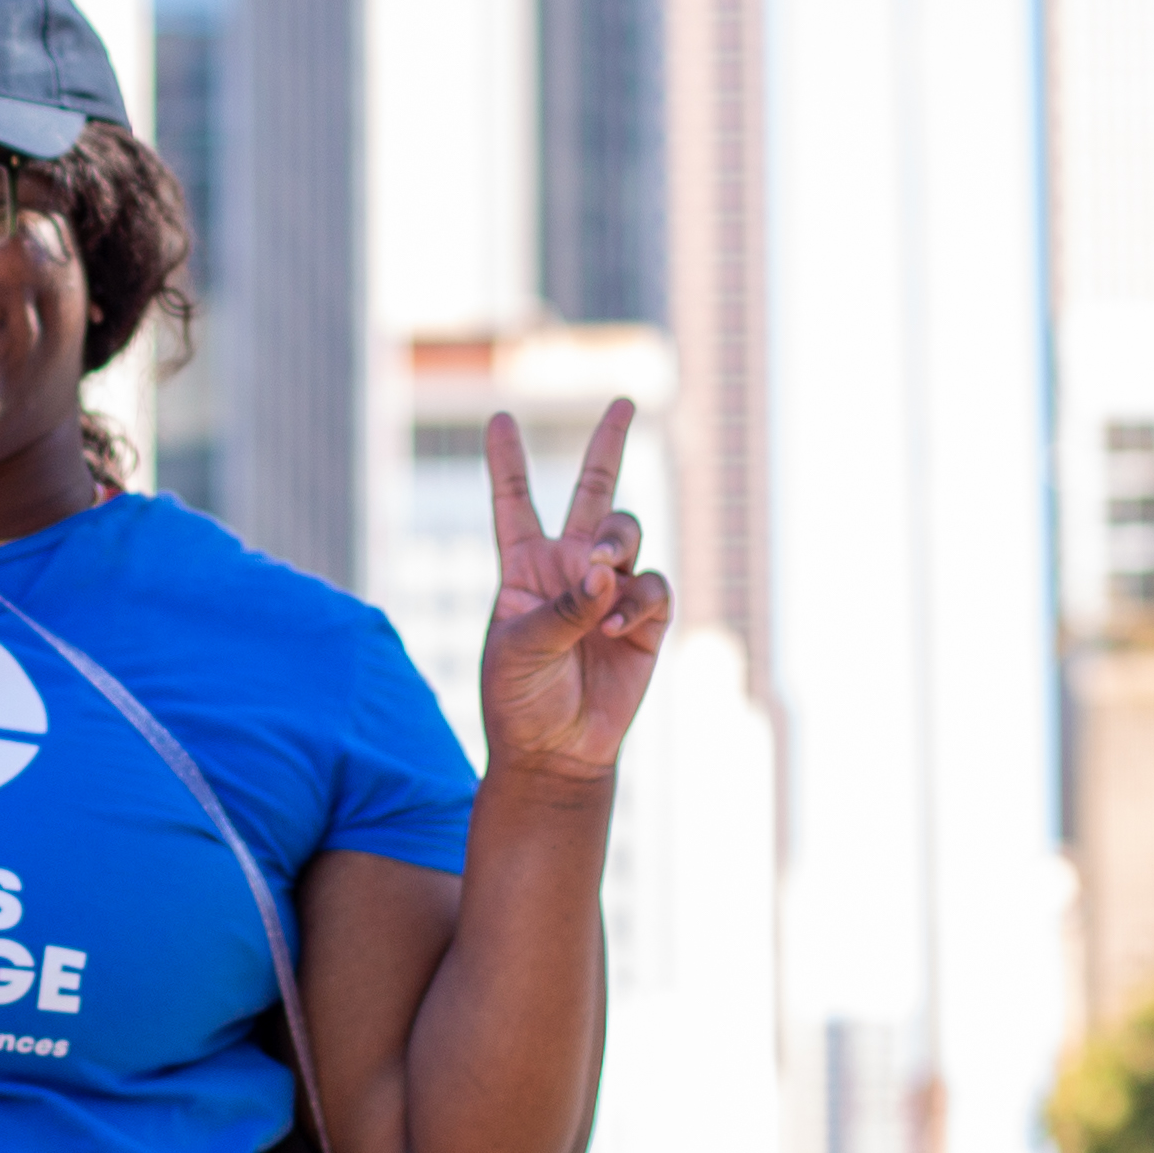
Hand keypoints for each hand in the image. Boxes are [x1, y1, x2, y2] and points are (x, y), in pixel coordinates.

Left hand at [478, 400, 670, 786]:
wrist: (555, 751)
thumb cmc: (520, 699)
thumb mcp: (522, 648)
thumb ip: (563, 606)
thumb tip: (605, 571)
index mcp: (524, 569)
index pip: (514, 504)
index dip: (507, 462)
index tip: (500, 418)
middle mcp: (569, 569)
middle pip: (593, 494)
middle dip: (608, 445)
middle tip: (622, 401)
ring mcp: (611, 592)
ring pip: (628, 535)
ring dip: (617, 545)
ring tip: (600, 575)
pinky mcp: (645, 621)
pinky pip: (653, 588)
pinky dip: (636, 602)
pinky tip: (614, 628)